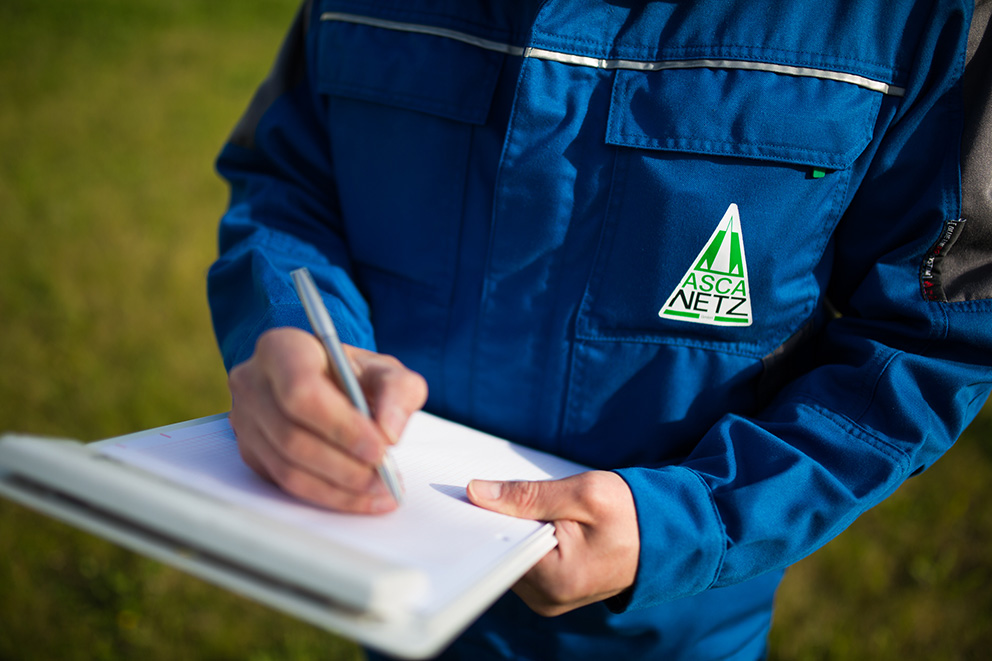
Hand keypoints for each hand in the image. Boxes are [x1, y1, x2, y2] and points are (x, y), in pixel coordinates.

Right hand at [227, 327, 426, 512]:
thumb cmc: (351, 374)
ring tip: (380, 491)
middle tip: (385, 477)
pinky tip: (361, 497)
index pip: (301, 392)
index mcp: (283, 349)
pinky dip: (328, 496)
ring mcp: (246, 421)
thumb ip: (399, 391)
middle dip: (345, 465)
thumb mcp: (384, 370)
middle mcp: (253, 383)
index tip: (380, 449)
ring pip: (287, 468)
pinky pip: (286, 484)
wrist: (325, 383)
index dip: (341, 427)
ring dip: (340, 488)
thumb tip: (389, 433)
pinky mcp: (251, 453)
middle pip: (292, 436)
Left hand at [467, 471, 638, 615]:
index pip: (499, 548)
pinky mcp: (551, 592)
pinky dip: (524, 539)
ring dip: (512, 530)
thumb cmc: (632, 513)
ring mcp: (549, 599)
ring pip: (511, 557)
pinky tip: (533, 521)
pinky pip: (524, 562)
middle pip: (502, 555)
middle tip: (498, 494)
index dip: (483, 518)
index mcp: (556, 579)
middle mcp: (548, 598)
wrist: (666, 536)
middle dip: (498, 523)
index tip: (472, 495)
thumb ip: (527, 495)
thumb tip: (477, 493)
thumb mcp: (583, 493)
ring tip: (527, 507)